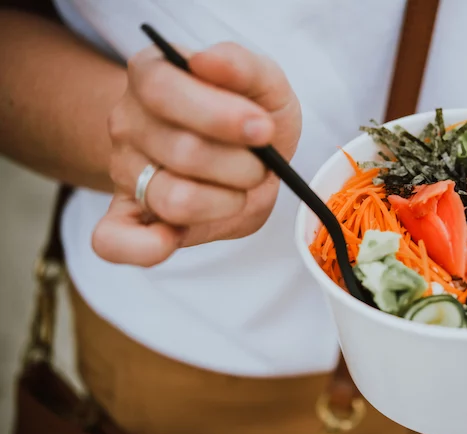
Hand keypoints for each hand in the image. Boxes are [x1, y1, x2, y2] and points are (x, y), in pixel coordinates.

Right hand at [93, 42, 301, 265]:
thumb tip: (207, 61)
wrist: (242, 152)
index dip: (221, 116)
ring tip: (239, 190)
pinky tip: (171, 239)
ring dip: (226, 202)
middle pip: (183, 152)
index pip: (166, 92)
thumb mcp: (261, 82)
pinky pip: (113, 242)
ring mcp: (124, 173)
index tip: (263, 130)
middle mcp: (128, 123)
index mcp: (152, 76)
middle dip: (243, 166)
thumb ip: (242, 66)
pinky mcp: (127, 218)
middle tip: (260, 165)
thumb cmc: (249, 115)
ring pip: (172, 198)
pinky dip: (143, 248)